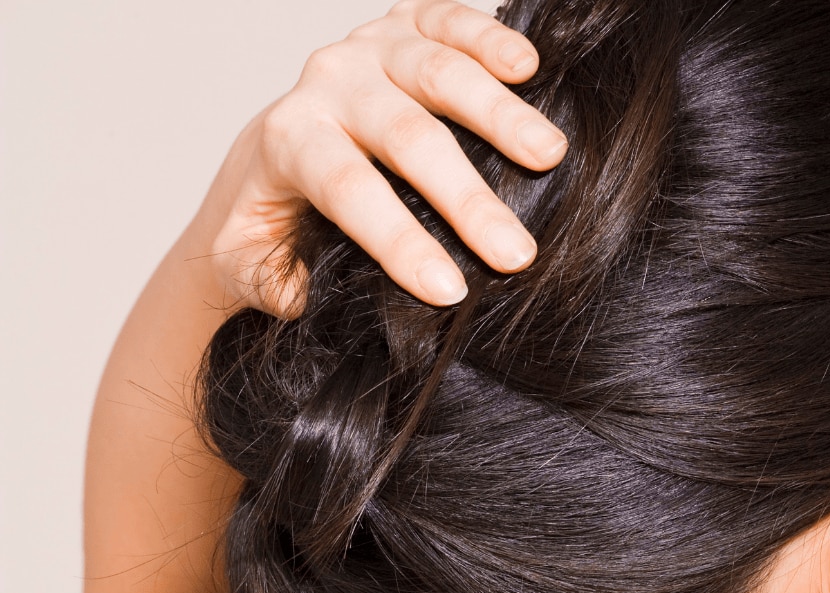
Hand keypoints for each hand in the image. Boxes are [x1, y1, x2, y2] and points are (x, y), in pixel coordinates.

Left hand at [205, 0, 567, 312]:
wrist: (276, 140)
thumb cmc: (274, 208)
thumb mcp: (252, 259)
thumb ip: (280, 284)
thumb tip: (326, 300)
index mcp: (289, 140)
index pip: (350, 190)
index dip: (400, 241)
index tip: (450, 291)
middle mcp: (327, 83)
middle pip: (406, 135)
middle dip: (467, 199)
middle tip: (517, 253)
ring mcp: (369, 48)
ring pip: (438, 72)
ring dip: (499, 115)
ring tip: (550, 154)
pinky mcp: (405, 26)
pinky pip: (448, 20)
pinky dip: (489, 36)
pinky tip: (528, 65)